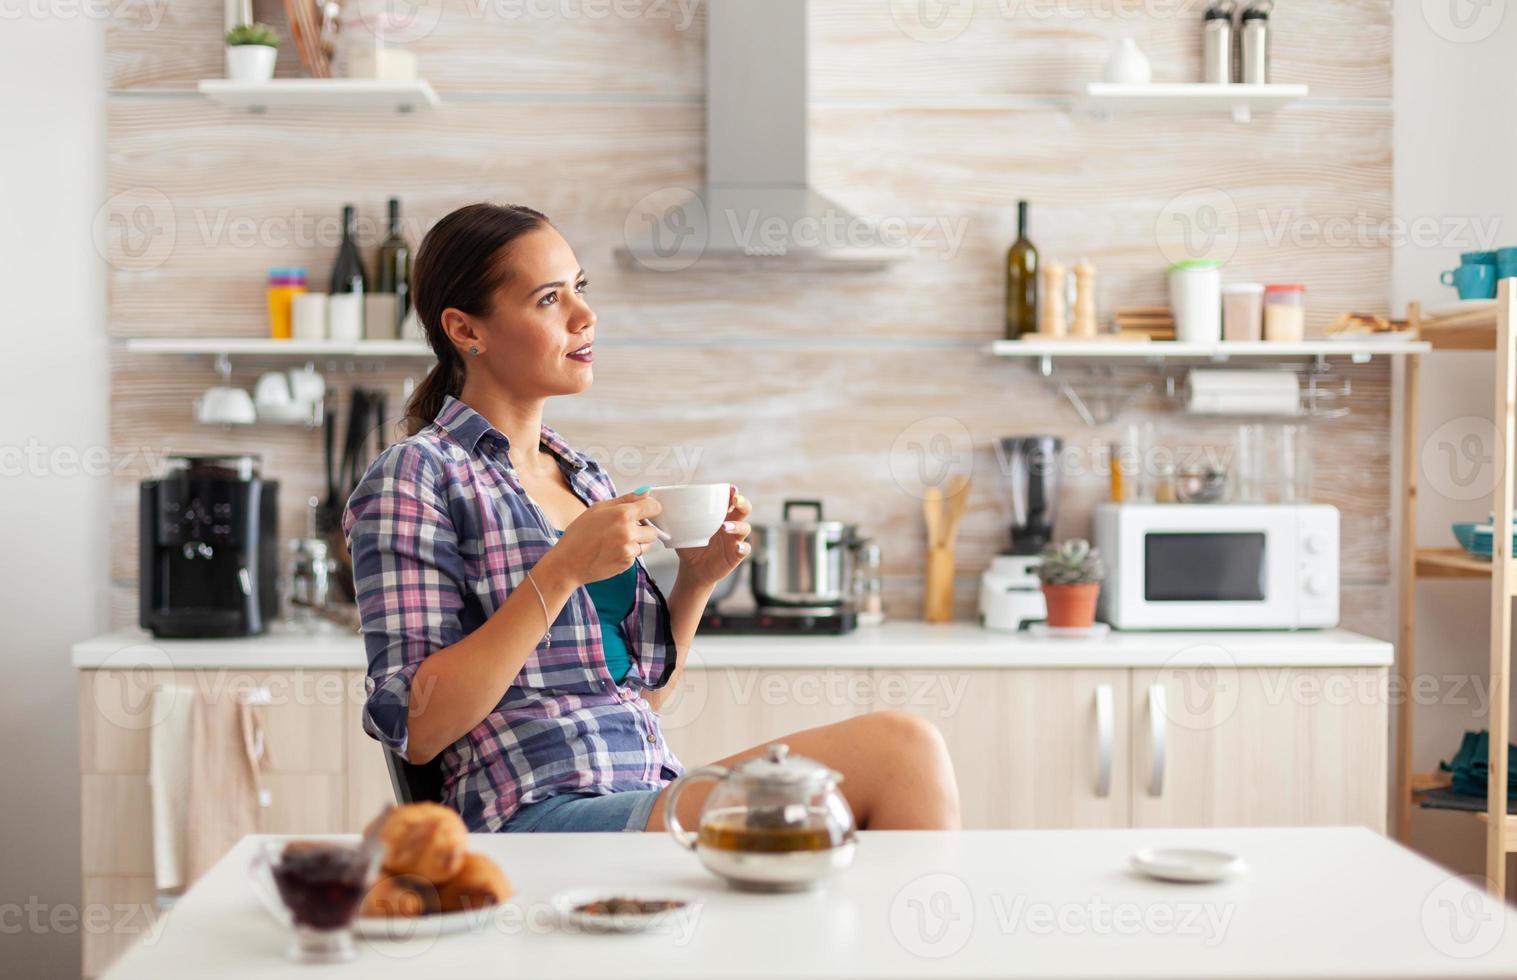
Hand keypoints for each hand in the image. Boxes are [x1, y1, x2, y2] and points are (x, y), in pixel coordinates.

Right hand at [544, 490, 663, 587]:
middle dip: (644, 529)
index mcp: (622, 514)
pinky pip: (637, 555)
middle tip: (627, 529)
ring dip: (638, 542)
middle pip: (653, 530)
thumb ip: (625, 499)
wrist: (568, 562)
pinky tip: (613, 551)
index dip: (651, 508)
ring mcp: (629, 549)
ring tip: (618, 541)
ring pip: (647, 544)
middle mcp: (629, 532)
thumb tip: (645, 493)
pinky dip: (629, 553)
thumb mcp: (598, 508)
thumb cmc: (579, 534)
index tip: (647, 511)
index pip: (653, 507)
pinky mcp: (627, 563)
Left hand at [675, 485, 752, 587]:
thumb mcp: (680, 529)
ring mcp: (735, 539)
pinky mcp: (736, 554)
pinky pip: (745, 549)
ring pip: (745, 528)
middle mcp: (731, 524)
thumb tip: (654, 498)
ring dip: (737, 525)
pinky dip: (743, 547)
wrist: (692, 569)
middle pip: (744, 509)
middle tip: (735, 500)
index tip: (730, 488)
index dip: (733, 493)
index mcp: (720, 515)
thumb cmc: (689, 545)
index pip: (731, 500)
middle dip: (742, 502)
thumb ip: (673, 515)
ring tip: (724, 526)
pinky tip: (737, 546)